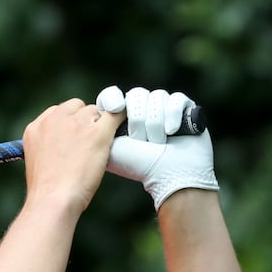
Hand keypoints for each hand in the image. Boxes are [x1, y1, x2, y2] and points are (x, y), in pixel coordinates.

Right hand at [20, 97, 122, 214]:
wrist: (53, 200)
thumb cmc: (46, 191)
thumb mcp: (36, 161)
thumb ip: (47, 145)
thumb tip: (64, 144)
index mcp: (36, 128)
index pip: (57, 112)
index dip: (67, 125)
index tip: (71, 140)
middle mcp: (54, 120)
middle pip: (76, 107)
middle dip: (82, 122)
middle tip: (84, 146)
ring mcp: (77, 124)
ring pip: (94, 112)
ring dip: (97, 126)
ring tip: (95, 151)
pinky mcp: (98, 132)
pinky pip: (115, 113)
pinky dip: (119, 118)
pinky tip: (120, 126)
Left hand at [98, 85, 218, 209]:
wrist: (170, 176)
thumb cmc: (138, 166)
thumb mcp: (109, 149)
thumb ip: (94, 131)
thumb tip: (86, 114)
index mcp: (122, 118)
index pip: (112, 95)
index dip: (112, 98)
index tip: (113, 108)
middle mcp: (143, 110)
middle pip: (136, 94)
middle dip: (138, 119)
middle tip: (140, 140)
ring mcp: (164, 109)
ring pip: (157, 96)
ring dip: (156, 122)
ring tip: (158, 142)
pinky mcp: (185, 109)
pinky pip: (177, 99)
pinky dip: (174, 115)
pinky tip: (172, 132)